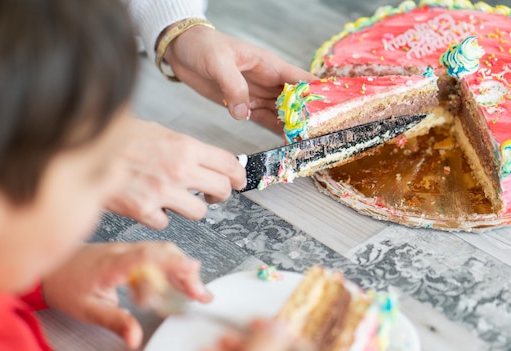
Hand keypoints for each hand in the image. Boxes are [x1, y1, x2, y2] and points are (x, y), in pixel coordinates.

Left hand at [41, 242, 209, 348]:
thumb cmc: (65, 285)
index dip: (172, 261)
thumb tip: (136, 338)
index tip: (193, 269)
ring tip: (198, 293)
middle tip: (200, 295)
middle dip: (186, 272)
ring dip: (182, 272)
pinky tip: (181, 286)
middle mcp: (123, 251)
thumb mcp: (87, 310)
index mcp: (112, 264)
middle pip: (163, 253)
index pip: (148, 257)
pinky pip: (156, 257)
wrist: (49, 269)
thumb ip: (115, 322)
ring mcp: (127, 250)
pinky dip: (172, 270)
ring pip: (163, 253)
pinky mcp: (130, 253)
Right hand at [104, 118, 245, 228]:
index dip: (239, 175)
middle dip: (219, 194)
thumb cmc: (118, 139)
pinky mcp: (144, 211)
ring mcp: (162, 193)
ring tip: (175, 197)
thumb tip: (208, 160)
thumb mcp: (158, 133)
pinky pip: (166, 222)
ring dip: (190, 207)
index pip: (229, 164)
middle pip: (222, 190)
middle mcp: (178, 170)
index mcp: (184, 147)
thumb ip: (185, 148)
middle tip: (212, 194)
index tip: (238, 181)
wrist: (83, 150)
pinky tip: (149, 203)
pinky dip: (159, 216)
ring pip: (199, 212)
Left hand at [165, 26, 315, 133]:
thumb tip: (244, 112)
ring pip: (282, 113)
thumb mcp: (218, 62)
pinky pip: (264, 119)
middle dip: (307, 117)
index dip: (317, 94)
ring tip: (304, 144)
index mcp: (268, 65)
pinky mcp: (243, 104)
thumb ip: (233, 86)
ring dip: (292, 127)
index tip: (329, 111)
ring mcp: (256, 93)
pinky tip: (284, 142)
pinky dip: (274, 130)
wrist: (181, 50)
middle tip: (317, 136)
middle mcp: (267, 80)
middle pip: (295, 101)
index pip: (301, 80)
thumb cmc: (202, 46)